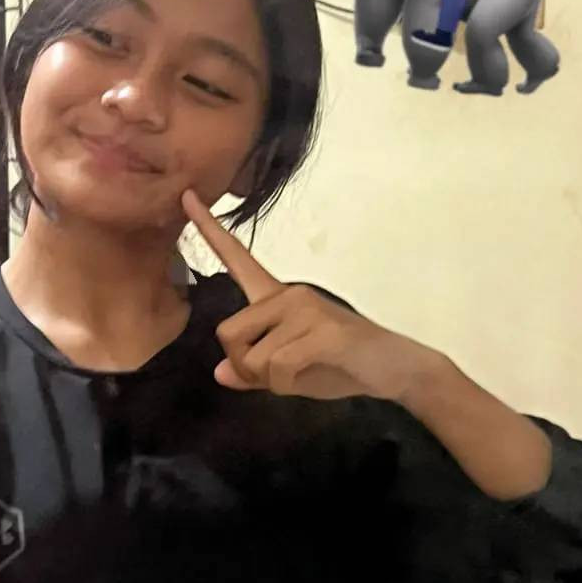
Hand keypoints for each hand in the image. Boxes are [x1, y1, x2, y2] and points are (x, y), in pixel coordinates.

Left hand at [182, 189, 436, 401]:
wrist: (396, 369)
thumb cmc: (341, 366)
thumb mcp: (290, 372)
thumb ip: (255, 371)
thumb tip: (220, 373)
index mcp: (277, 297)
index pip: (236, 259)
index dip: (208, 230)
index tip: (185, 197)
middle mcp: (288, 293)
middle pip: (228, 334)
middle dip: (246, 367)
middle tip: (280, 374)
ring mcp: (306, 308)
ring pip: (253, 358)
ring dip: (273, 381)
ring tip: (307, 371)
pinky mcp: (323, 330)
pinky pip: (279, 367)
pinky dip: (290, 385)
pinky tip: (317, 373)